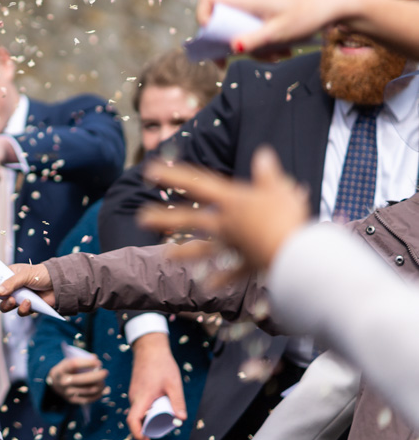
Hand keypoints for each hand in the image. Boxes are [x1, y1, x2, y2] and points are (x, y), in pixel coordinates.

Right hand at [0, 262, 55, 314]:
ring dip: (7, 305)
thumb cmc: (41, 274)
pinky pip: (20, 312)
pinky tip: (28, 303)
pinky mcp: (28, 307)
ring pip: (6, 306)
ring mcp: (19, 298)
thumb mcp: (24, 275)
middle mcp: (12, 288)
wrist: (60, 284)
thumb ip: (11, 283)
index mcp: (8, 276)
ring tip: (13, 300)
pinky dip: (23, 309)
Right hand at [47, 352, 106, 404]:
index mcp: (61, 370)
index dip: (88, 363)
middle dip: (99, 375)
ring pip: (90, 390)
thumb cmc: (66, 369)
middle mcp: (63, 382)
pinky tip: (101, 389)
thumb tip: (95, 358)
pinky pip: (90, 399)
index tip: (98, 362)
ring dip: (100, 385)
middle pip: (85, 379)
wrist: (54, 383)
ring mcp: (68, 393)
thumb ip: (81, 358)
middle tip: (106, 372)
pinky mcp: (73, 401)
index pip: (74, 364)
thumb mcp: (68, 361)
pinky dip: (98, 394)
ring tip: (103, 381)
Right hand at [125, 332, 185, 439]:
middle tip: (160, 432)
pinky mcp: (136, 390)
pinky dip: (146, 412)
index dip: (138, 434)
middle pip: (135, 419)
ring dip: (146, 420)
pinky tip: (158, 409)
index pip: (133, 420)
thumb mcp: (174, 384)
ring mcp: (134, 393)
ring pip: (137, 412)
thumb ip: (177, 402)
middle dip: (145, 430)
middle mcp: (134, 397)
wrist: (150, 348)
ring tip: (161, 420)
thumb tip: (181, 419)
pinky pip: (139, 405)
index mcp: (142, 397)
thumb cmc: (162, 365)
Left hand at [141, 147, 310, 271]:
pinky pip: (231, 274)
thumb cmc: (288, 218)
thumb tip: (263, 153)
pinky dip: (221, 279)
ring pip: (203, 249)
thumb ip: (268, 173)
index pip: (198, 184)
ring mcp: (234, 246)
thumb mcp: (280, 189)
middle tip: (141, 218)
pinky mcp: (247, 264)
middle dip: (164, 218)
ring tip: (165, 255)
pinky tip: (207, 286)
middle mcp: (227, 224)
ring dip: (184, 253)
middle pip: (190, 219)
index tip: (150, 171)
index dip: (174, 176)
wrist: (297, 253)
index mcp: (233, 202)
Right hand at [197, 0, 361, 57]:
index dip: (202, 16)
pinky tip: (282, 51)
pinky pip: (252, 32)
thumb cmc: (307, 15)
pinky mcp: (265, 16)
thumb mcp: (280, 32)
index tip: (210, 36)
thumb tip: (232, 49)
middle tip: (228, 62)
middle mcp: (246, 2)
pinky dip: (261, 45)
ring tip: (276, 56)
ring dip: (250, 48)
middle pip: (220, 22)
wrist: (333, 8)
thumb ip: (255, 40)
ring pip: (237, 31)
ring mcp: (255, 9)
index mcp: (246, 0)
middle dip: (226, 44)